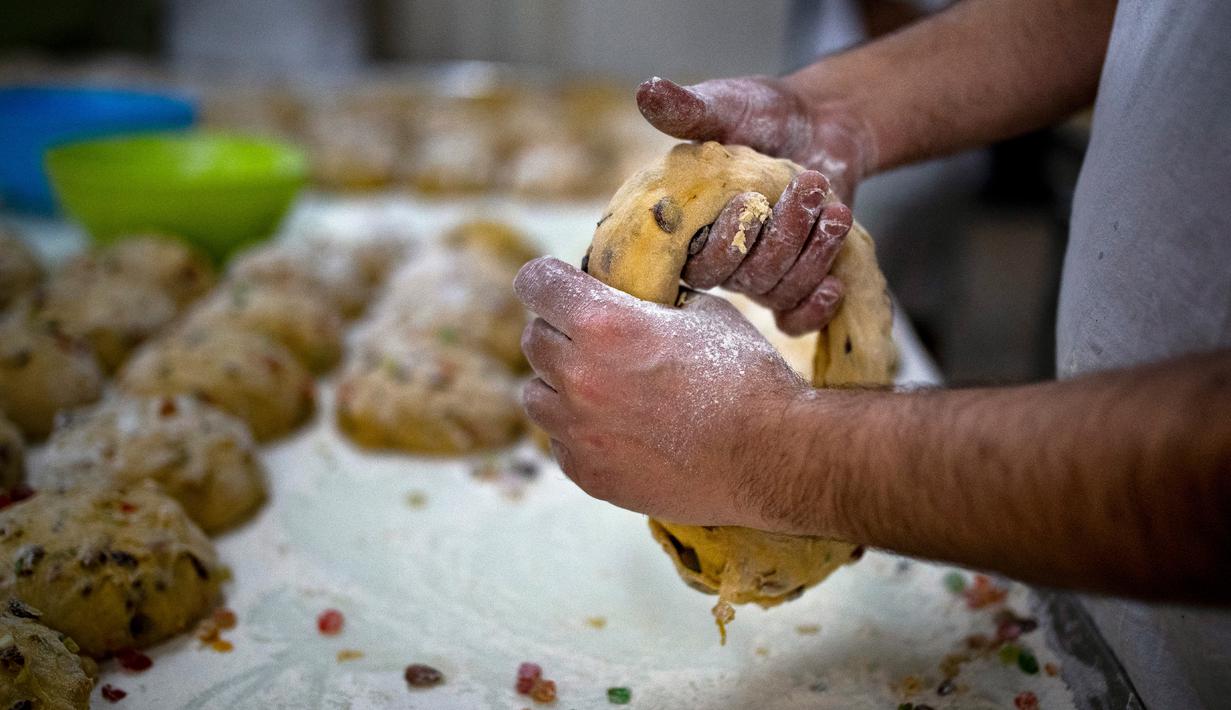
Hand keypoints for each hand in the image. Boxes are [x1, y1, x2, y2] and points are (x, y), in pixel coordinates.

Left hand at [515, 257, 809, 526]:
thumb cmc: (747, 379)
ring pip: (536, 395)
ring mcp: (579, 431)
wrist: (773, 457)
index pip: (536, 283)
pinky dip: (578, 432)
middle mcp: (579, 375)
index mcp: (603, 323)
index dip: (547, 281)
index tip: (557, 286)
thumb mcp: (704, 313)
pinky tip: (617, 430)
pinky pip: (560, 443)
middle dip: (558, 332)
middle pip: (533, 339)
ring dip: (559, 385)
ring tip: (600, 389)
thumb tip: (636, 300)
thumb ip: (653, 304)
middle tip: (592, 341)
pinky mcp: (589, 475)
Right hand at [638, 76, 863, 334]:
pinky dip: (814, 308)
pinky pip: (794, 319)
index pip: (689, 260)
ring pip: (774, 290)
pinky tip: (835, 284)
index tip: (749, 199)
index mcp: (685, 222)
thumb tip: (647, 90)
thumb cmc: (763, 116)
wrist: (819, 125)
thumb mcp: (728, 105)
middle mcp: (715, 257)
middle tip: (808, 186)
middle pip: (737, 278)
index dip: (720, 241)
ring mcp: (753, 275)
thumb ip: (689, 108)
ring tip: (834, 207)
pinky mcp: (790, 285)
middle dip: (780, 237)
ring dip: (811, 252)